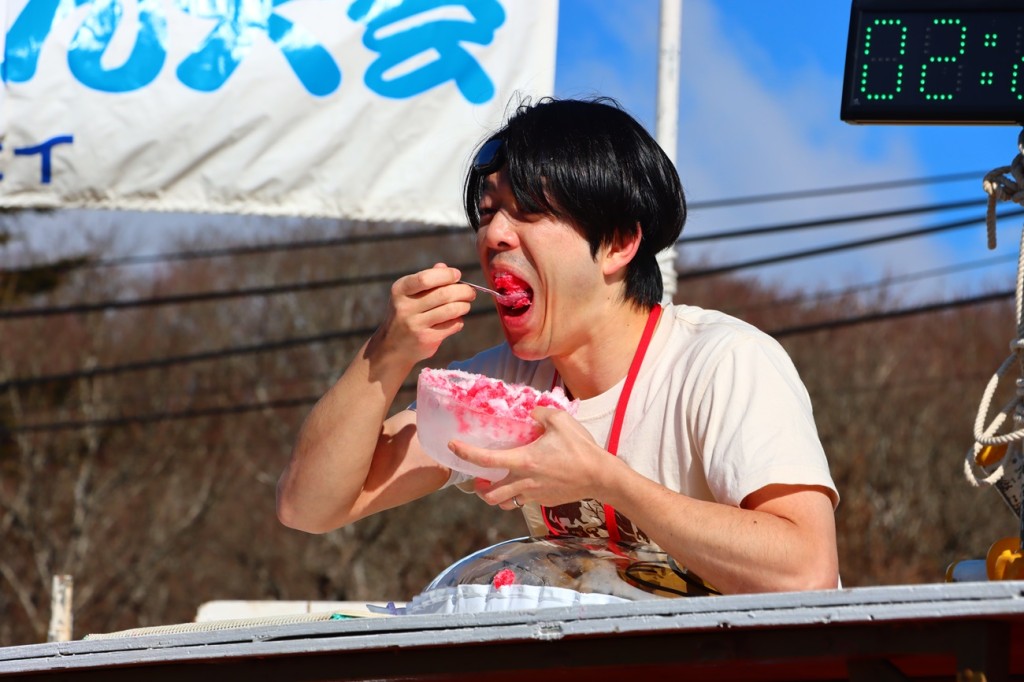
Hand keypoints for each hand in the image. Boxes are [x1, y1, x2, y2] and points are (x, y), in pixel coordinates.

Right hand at [372, 263, 474, 365]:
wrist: (392, 347)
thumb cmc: (406, 313)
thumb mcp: (408, 294)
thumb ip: (426, 279)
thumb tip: (445, 268)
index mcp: (400, 290)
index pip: (426, 278)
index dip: (447, 275)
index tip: (457, 275)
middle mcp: (405, 307)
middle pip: (444, 294)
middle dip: (463, 291)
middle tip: (470, 292)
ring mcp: (415, 324)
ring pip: (451, 310)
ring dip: (464, 306)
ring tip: (466, 305)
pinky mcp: (426, 339)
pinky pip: (452, 325)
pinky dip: (459, 321)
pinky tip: (456, 319)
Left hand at [450, 407, 622, 509]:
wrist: (600, 476)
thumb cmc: (580, 448)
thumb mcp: (560, 421)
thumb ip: (539, 413)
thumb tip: (530, 412)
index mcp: (523, 460)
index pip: (485, 460)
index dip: (465, 453)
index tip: (453, 446)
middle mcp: (524, 481)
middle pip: (489, 494)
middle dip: (478, 487)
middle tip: (477, 476)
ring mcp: (534, 495)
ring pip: (504, 503)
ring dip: (494, 495)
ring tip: (494, 483)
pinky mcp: (544, 502)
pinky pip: (523, 501)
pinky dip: (516, 494)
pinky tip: (523, 483)